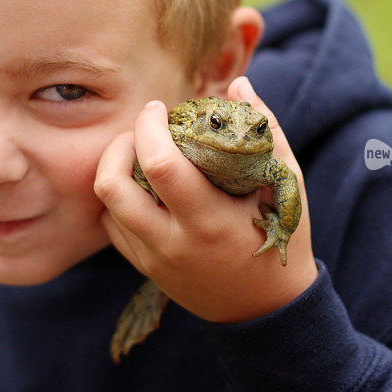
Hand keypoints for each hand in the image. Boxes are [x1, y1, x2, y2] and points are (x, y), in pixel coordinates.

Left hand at [94, 76, 317, 322]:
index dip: (149, 126)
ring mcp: (154, 260)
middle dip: (118, 144)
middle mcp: (173, 243)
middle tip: (142, 131)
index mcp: (209, 220)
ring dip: (115, 169)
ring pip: (106, 205)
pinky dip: (119, 199)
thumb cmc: (284, 238)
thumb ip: (264, 129)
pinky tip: (144, 187)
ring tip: (141, 154)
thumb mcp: (285, 183)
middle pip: (112, 184)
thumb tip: (238, 84)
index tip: (159, 108)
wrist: (267, 308)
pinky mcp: (146, 269)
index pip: (159, 164)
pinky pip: (112, 227)